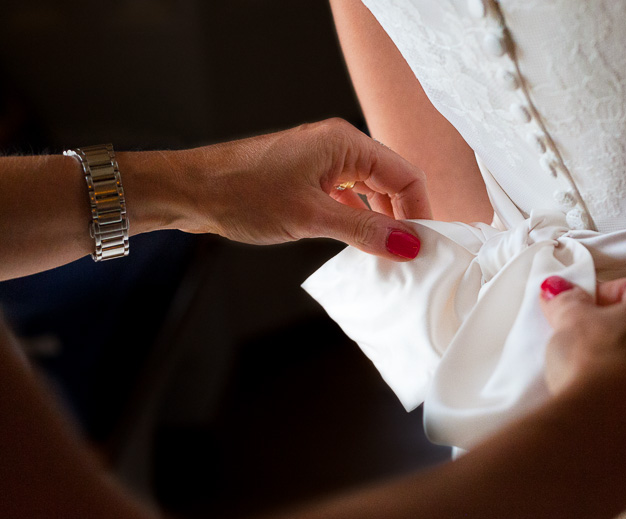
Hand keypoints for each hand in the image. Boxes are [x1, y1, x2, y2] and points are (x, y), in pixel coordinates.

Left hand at [172, 118, 430, 258]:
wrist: (188, 191)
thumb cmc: (241, 194)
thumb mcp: (311, 217)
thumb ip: (365, 231)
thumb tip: (408, 244)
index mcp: (345, 143)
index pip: (405, 175)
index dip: (420, 211)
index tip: (425, 246)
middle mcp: (337, 146)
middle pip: (392, 181)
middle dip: (404, 218)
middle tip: (410, 256)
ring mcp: (321, 161)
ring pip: (370, 191)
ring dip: (382, 221)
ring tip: (388, 255)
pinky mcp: (307, 176)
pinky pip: (347, 196)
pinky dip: (359, 219)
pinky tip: (360, 244)